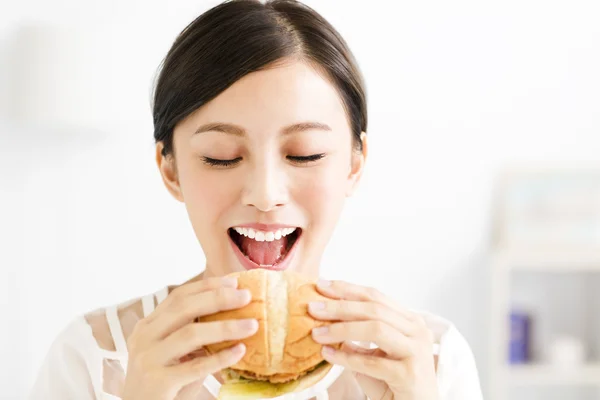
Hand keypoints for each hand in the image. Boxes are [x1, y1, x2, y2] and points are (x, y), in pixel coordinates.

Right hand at [121, 276, 258, 399]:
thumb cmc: (163, 383)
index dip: (207, 286)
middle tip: (246, 296)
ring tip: (251, 325)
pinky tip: (240, 351)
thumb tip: (234, 314)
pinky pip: (195, 366)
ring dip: (225, 327)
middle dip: (218, 298)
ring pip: (191, 334)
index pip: (178, 296)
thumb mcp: (174, 353)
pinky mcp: (157, 382)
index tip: (233, 282)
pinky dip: (221, 357)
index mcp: (148, 326)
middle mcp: (144, 338)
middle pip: (184, 308)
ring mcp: (148, 359)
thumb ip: (193, 335)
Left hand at [308, 280, 438, 399]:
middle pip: (374, 309)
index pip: (375, 296)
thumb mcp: (375, 353)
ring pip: (376, 329)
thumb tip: (325, 319)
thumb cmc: (394, 381)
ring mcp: (416, 351)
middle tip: (313, 308)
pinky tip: (328, 354)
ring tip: (317, 333)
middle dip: (340, 306)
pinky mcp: (410, 374)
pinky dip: (346, 358)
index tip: (321, 285)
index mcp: (409, 320)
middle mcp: (416, 331)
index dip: (347, 289)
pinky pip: (372, 362)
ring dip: (342, 329)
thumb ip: (357, 336)